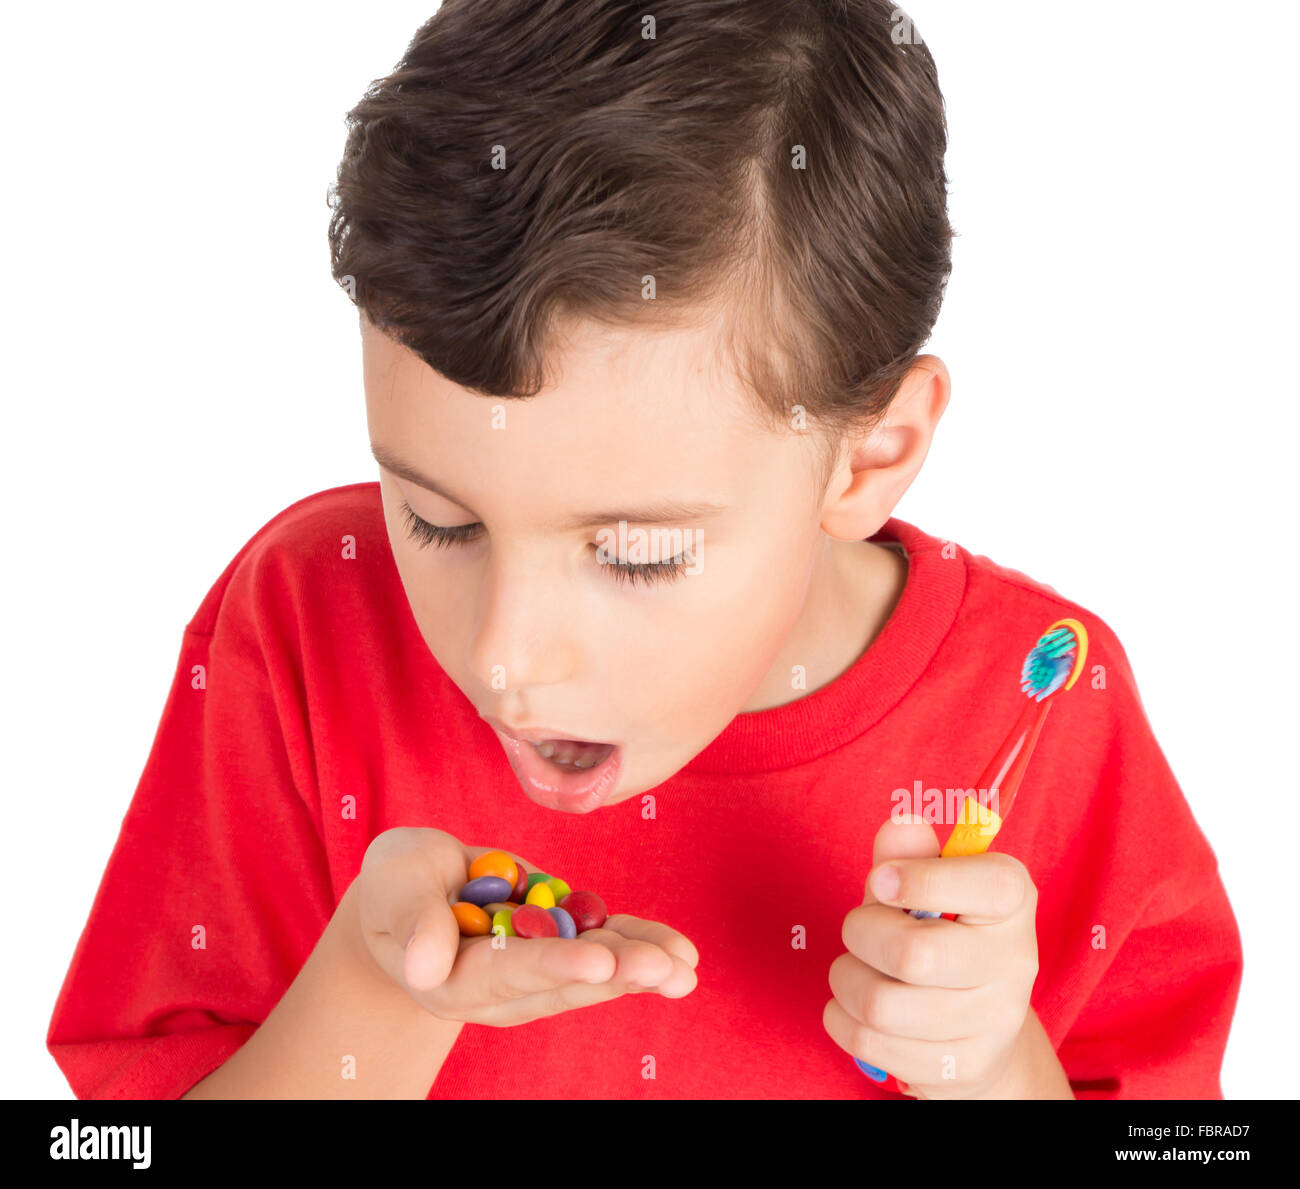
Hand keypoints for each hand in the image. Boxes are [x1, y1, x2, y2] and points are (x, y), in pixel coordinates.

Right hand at [355, 827, 698, 1024]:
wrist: (415, 890)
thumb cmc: (398, 883)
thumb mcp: (394, 885)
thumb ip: (413, 920)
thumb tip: (422, 965)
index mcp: (454, 979)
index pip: (507, 974)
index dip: (554, 966)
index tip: (598, 965)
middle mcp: (503, 989)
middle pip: (563, 983)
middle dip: (617, 974)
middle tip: (666, 969)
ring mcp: (537, 971)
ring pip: (593, 973)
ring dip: (641, 967)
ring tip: (686, 967)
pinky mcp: (560, 945)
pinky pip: (605, 945)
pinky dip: (640, 943)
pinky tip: (681, 952)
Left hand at [823, 815, 1038, 1098]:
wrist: (977, 1029)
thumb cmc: (939, 935)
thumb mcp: (926, 886)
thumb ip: (909, 852)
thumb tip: (900, 824)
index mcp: (1013, 901)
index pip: (989, 886)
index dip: (922, 879)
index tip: (881, 880)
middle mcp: (1016, 962)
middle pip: (913, 953)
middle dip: (860, 933)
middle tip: (859, 929)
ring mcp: (994, 1023)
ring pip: (881, 1004)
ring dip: (845, 979)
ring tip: (854, 970)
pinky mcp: (962, 1069)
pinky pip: (869, 1042)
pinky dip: (841, 1018)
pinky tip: (855, 1007)